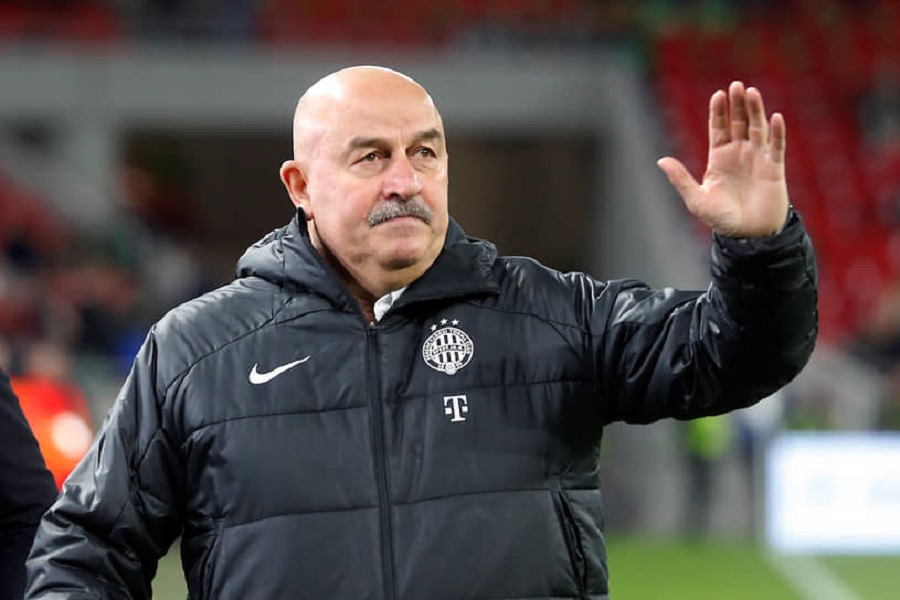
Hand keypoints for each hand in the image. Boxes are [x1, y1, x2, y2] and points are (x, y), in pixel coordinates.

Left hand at [657, 81, 788, 237]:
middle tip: (736, 85)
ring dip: (756, 111)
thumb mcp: (697, 199)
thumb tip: (661, 161)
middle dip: (737, 105)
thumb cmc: (722, 218)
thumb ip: (681, 179)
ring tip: (751, 92)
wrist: (749, 235)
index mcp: (719, 158)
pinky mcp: (775, 168)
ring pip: (758, 128)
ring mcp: (758, 158)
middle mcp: (739, 154)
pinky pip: (777, 146)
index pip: (719, 129)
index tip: (718, 94)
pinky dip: (777, 132)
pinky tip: (775, 118)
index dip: (719, 112)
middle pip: (739, 123)